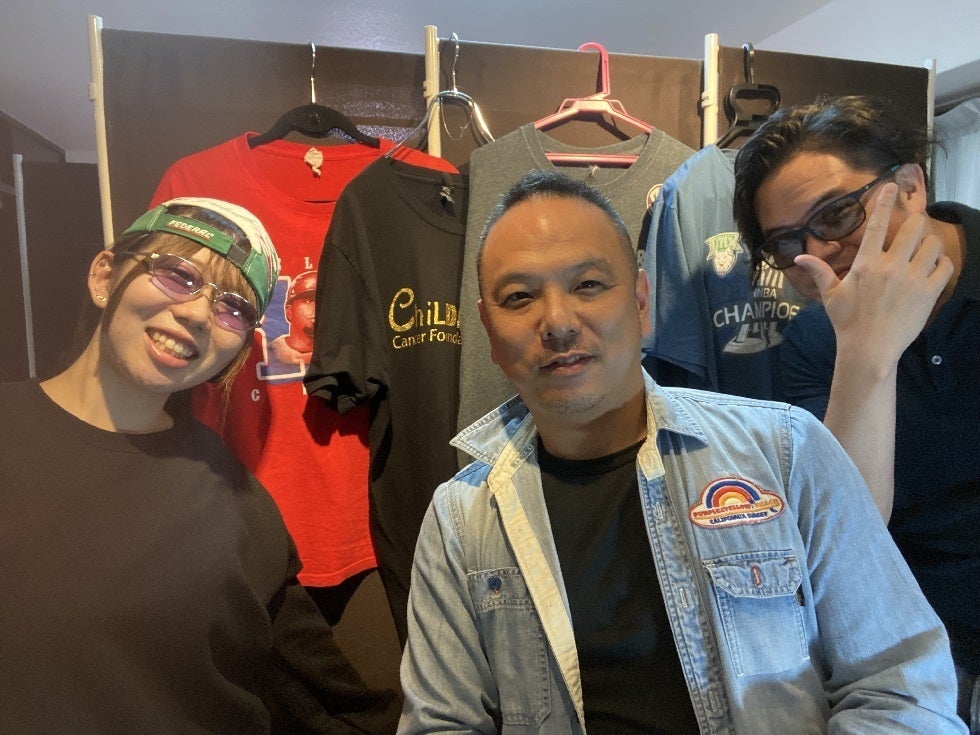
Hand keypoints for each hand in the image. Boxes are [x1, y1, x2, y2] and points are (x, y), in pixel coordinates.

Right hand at [792, 183, 953, 366]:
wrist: (869, 350)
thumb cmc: (847, 323)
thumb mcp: (831, 296)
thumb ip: (819, 272)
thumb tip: (798, 258)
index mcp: (866, 264)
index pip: (877, 225)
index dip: (885, 202)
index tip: (892, 186)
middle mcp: (890, 266)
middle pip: (914, 228)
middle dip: (917, 222)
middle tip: (916, 226)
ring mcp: (912, 278)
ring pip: (933, 244)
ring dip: (931, 244)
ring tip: (925, 250)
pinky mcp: (929, 292)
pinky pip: (944, 266)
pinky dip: (941, 264)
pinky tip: (933, 269)